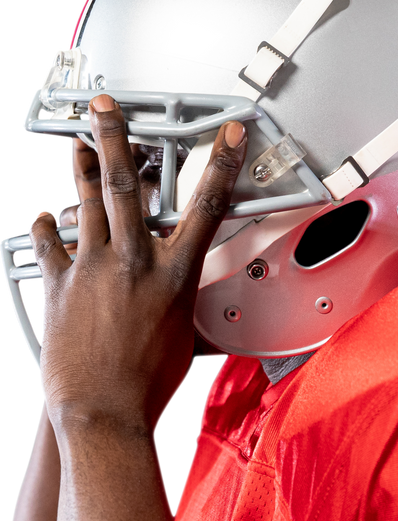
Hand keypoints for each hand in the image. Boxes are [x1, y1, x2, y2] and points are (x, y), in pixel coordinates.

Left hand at [29, 95, 245, 430]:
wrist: (104, 412)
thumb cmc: (148, 388)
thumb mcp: (183, 344)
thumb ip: (180, 312)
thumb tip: (180, 311)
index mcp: (175, 277)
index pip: (207, 209)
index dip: (221, 165)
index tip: (229, 135)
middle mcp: (134, 263)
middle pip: (128, 186)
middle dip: (118, 139)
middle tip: (107, 108)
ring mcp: (93, 270)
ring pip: (87, 204)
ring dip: (83, 170)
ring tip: (80, 144)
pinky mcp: (60, 285)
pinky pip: (50, 243)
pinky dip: (46, 226)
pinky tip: (44, 215)